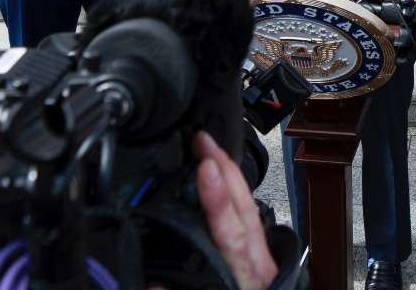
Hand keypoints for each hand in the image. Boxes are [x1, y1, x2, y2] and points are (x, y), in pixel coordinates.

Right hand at [191, 131, 278, 289]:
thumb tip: (153, 284)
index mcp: (248, 278)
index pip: (231, 233)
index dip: (218, 199)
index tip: (206, 167)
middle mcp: (258, 264)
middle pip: (243, 208)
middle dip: (224, 168)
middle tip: (202, 139)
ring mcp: (262, 260)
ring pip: (248, 208)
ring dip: (228, 175)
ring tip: (209, 149)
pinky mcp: (260, 260)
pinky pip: (248, 218)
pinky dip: (234, 194)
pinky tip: (223, 182)